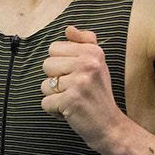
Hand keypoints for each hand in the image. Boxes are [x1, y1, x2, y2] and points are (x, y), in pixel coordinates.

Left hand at [39, 24, 117, 144]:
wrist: (110, 126)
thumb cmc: (99, 95)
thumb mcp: (98, 64)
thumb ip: (84, 42)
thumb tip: (68, 28)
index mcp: (92, 51)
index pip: (54, 47)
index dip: (60, 64)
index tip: (76, 74)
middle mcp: (87, 63)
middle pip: (46, 64)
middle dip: (55, 80)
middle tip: (74, 89)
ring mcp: (79, 82)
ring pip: (44, 85)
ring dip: (55, 97)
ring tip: (73, 100)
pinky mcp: (71, 100)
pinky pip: (45, 103)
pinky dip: (54, 111)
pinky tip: (70, 111)